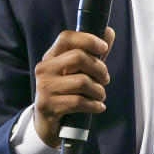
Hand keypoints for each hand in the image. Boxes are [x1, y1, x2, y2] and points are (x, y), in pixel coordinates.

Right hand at [33, 27, 114, 147]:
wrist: (48, 122)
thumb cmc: (67, 92)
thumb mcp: (79, 71)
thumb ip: (94, 53)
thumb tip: (109, 32)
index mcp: (51, 56)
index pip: (67, 38)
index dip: (88, 39)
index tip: (103, 48)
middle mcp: (44, 68)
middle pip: (78, 57)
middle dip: (99, 69)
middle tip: (105, 79)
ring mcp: (44, 87)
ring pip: (82, 82)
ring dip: (99, 91)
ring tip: (100, 96)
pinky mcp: (47, 105)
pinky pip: (79, 102)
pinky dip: (94, 105)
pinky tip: (98, 107)